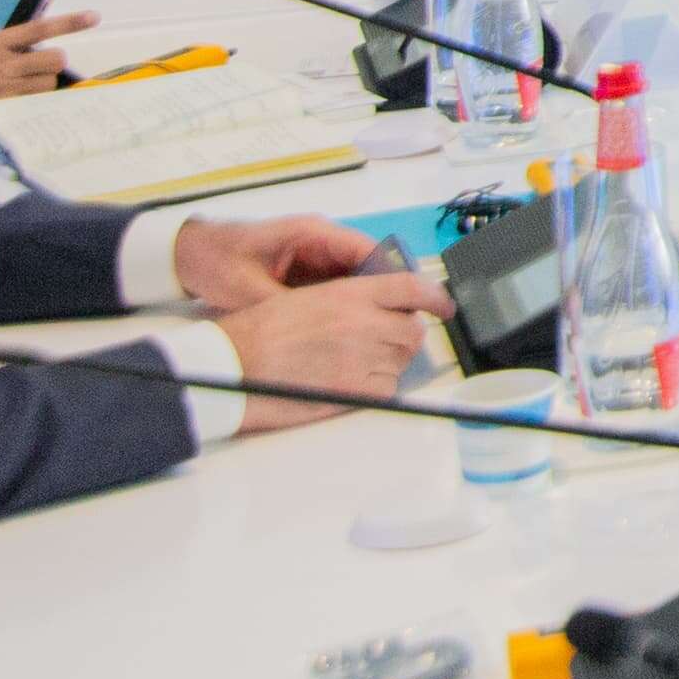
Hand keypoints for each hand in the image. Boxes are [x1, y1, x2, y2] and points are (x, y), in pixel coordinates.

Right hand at [0, 13, 99, 154]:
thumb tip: (9, 56)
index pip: (37, 28)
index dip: (69, 23)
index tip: (93, 18)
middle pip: (53, 60)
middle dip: (52, 64)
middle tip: (37, 70)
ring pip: (45, 86)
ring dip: (41, 87)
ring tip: (17, 91)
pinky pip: (28, 109)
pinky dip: (28, 108)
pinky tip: (14, 111)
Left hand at [172, 212, 395, 309]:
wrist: (186, 253)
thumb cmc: (216, 260)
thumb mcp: (246, 288)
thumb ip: (284, 305)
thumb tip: (317, 329)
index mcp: (312, 233)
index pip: (368, 250)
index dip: (392, 276)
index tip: (409, 302)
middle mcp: (320, 241)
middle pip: (369, 264)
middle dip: (385, 293)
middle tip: (398, 324)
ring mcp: (314, 255)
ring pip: (356, 277)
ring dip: (367, 300)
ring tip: (379, 330)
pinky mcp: (306, 270)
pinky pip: (337, 286)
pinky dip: (347, 304)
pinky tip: (351, 328)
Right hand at [214, 270, 453, 431]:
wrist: (234, 364)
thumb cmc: (260, 331)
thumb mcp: (308, 297)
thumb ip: (352, 299)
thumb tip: (383, 308)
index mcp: (350, 293)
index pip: (411, 288)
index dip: (435, 297)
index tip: (444, 306)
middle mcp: (363, 322)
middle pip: (412, 330)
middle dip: (403, 336)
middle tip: (381, 341)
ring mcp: (362, 357)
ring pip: (401, 360)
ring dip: (388, 361)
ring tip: (352, 362)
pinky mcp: (355, 390)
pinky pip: (387, 387)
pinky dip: (378, 386)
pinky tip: (350, 381)